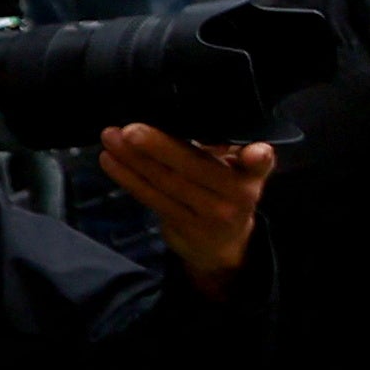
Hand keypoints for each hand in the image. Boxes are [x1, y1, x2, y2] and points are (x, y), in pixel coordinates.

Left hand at [95, 123, 272, 286]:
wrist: (223, 245)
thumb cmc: (228, 190)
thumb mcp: (241, 170)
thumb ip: (228, 147)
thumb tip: (195, 124)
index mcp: (252, 174)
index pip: (259, 164)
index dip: (257, 158)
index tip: (256, 152)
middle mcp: (237, 195)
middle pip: (195, 168)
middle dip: (160, 147)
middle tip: (131, 130)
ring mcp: (209, 214)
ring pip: (167, 183)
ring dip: (134, 159)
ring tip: (111, 137)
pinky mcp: (183, 226)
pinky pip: (152, 198)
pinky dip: (128, 178)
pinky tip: (110, 160)